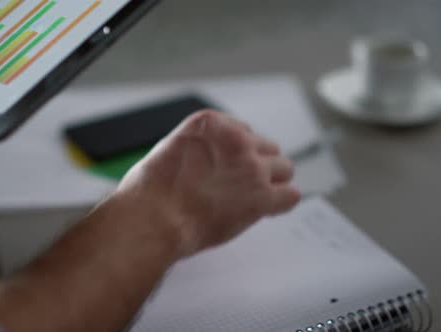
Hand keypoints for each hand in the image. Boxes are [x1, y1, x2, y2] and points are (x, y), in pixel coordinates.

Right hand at [115, 110, 300, 256]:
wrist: (153, 219)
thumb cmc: (149, 193)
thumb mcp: (170, 150)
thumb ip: (197, 149)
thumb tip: (206, 162)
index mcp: (212, 124)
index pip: (244, 131)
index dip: (238, 154)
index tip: (231, 167)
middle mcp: (237, 140)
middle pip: (268, 148)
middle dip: (258, 165)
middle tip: (243, 185)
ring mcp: (252, 168)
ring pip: (285, 169)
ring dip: (273, 183)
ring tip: (254, 198)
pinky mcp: (262, 198)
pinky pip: (290, 196)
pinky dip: (282, 203)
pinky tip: (268, 210)